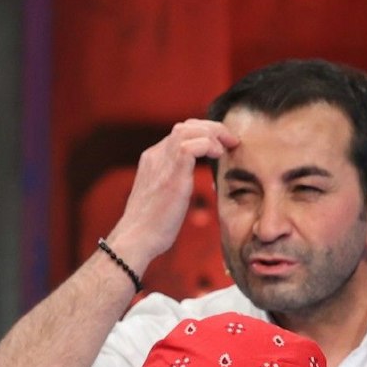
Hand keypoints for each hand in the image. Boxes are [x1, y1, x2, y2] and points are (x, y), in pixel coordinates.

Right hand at [108, 118, 241, 269]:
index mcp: (152, 160)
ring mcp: (162, 162)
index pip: (179, 134)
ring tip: (228, 146)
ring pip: (190, 129)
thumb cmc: (150, 228)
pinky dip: (210, 145)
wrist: (135, 239)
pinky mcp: (172, 173)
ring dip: (214, 133)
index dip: (202, 134)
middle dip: (211, 129)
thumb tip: (187, 185)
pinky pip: (194, 144)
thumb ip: (172, 183)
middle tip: (230, 141)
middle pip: (185, 126)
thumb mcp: (160, 198)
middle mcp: (155, 156)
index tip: (219, 146)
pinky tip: (218, 155)